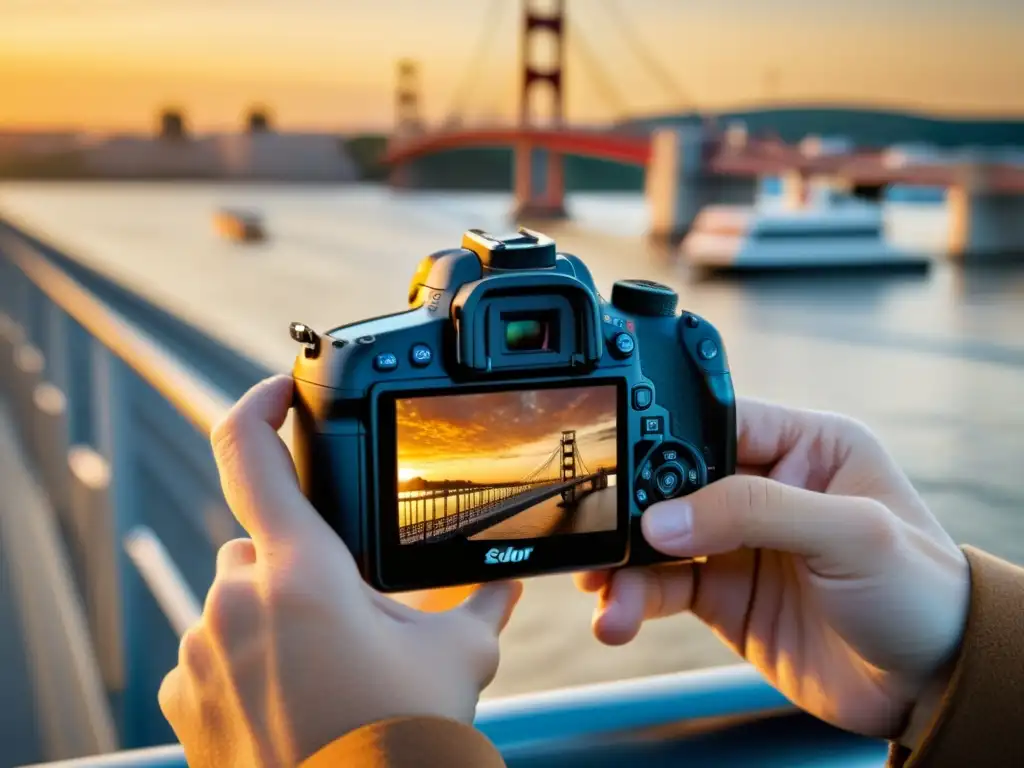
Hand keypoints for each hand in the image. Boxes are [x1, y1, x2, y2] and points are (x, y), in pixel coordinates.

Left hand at [159, 375, 521, 766]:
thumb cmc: (398, 739)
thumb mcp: (455, 659)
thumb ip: (479, 603)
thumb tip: (506, 580)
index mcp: (300, 571)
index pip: (249, 453)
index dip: (258, 404)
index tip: (278, 392)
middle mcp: (237, 600)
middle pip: (262, 542)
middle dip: (303, 564)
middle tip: (350, 615)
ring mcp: (202, 650)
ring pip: (241, 598)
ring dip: (279, 614)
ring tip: (329, 668)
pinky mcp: (184, 695)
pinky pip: (216, 650)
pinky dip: (250, 659)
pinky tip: (295, 699)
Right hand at [575, 399, 969, 747]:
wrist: (928, 689)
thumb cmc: (921, 592)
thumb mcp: (851, 535)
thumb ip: (756, 512)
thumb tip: (662, 516)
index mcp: (805, 446)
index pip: (720, 421)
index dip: (667, 437)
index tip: (623, 464)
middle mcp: (765, 487)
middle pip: (674, 480)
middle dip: (631, 506)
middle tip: (598, 530)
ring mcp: (739, 543)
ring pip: (658, 538)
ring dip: (623, 562)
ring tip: (602, 589)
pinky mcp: (721, 593)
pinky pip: (660, 587)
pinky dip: (632, 600)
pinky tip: (618, 617)